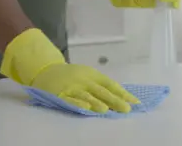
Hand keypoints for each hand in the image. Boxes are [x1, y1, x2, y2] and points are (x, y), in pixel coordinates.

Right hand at [0, 28, 139, 112]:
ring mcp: (71, 87)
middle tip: (126, 109)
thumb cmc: (72, 77)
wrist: (46, 71)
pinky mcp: (59, 94)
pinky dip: (77, 104)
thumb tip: (125, 98)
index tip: (135, 102)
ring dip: (96, 103)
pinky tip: (84, 109)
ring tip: (106, 109)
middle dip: (114, 100)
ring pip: (86, 95)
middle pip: (101, 91)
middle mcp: (84, 80)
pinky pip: (69, 100)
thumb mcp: (88, 77)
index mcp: (93, 75)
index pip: (110, 84)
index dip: (122, 93)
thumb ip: (103, 87)